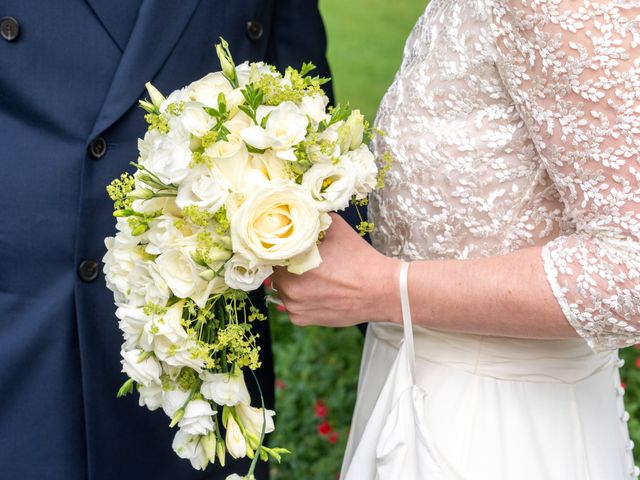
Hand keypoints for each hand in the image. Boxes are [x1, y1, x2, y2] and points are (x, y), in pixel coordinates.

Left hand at [271, 214, 400, 326]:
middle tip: (302, 260)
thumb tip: (300, 213)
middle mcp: (288, 289)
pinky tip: (317, 290)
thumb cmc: (359, 259)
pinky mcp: (303, 320)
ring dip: (292, 283)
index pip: (271, 253)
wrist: (381, 290)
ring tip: (313, 276)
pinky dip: (300, 299)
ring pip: (282, 291)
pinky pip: (292, 306)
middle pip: (275, 273)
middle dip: (285, 266)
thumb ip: (313, 221)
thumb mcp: (335, 227)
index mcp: (291, 264)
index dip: (279, 248)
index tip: (288, 246)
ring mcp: (295, 307)